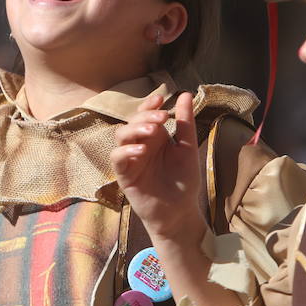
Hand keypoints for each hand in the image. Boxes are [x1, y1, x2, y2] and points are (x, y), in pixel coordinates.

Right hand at [111, 92, 206, 242]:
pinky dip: (126, 151)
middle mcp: (140, 145)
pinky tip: (141, 150)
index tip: (160, 99)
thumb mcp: (188, 148)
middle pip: (132, 122)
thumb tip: (185, 94)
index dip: (148, 105)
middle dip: (145, 116)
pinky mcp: (124, 175)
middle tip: (162, 118)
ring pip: (121, 136)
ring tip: (153, 131)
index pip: (144, 115)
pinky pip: (117, 158)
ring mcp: (131, 159)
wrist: (180, 211)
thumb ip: (185, 123)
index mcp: (155, 138)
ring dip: (135, 129)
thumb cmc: (184, 181)